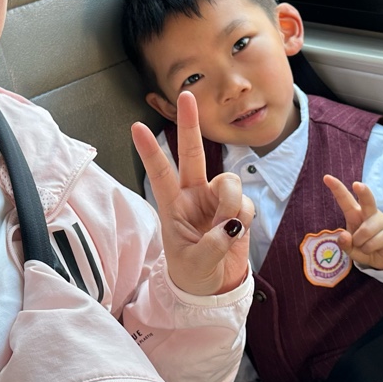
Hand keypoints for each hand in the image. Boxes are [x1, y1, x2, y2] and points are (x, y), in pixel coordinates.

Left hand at [132, 91, 252, 296]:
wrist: (213, 287)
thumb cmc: (192, 273)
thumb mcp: (195, 263)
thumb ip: (211, 244)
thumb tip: (230, 225)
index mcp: (172, 205)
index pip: (160, 174)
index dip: (150, 151)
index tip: (136, 127)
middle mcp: (193, 195)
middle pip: (193, 153)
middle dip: (190, 124)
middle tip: (187, 94)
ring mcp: (216, 199)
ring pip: (230, 183)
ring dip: (231, 204)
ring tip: (226, 229)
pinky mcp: (237, 209)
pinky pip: (246, 203)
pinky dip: (244, 219)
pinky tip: (236, 233)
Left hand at [323, 175, 382, 271]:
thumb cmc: (364, 246)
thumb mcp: (350, 248)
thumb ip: (345, 244)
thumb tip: (344, 236)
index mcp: (355, 213)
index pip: (345, 199)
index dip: (337, 188)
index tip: (326, 177)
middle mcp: (369, 213)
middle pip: (367, 200)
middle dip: (363, 192)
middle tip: (357, 185)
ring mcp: (381, 220)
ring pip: (365, 231)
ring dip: (361, 243)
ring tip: (365, 245)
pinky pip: (372, 243)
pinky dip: (368, 250)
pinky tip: (374, 248)